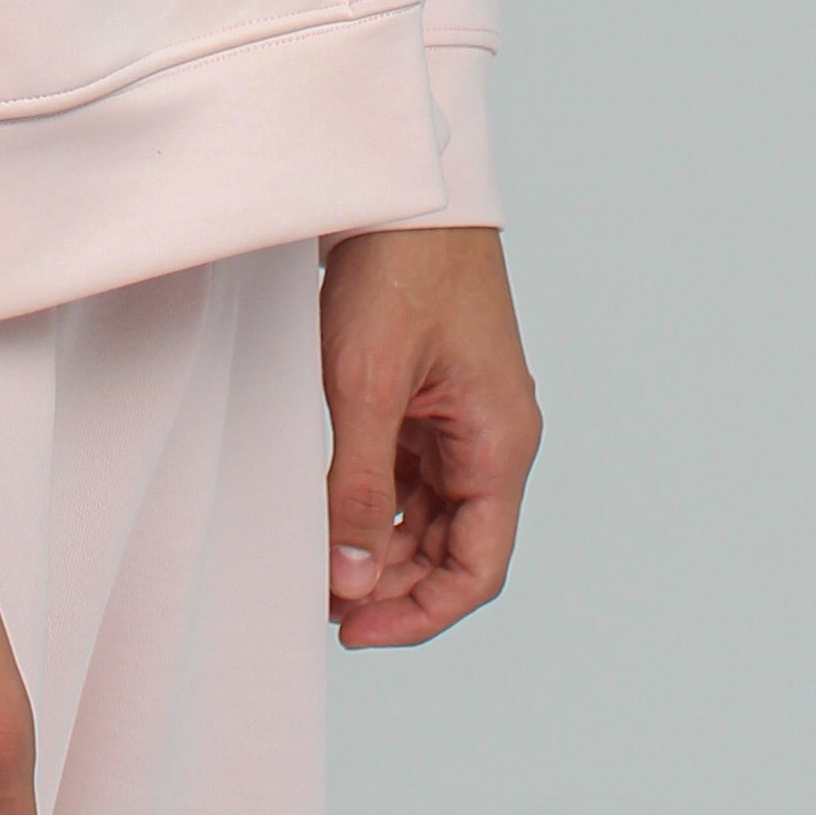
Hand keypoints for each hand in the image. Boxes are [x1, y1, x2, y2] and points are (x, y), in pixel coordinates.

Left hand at [319, 226, 540, 647]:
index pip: (476, 570)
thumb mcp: (366, 384)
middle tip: (320, 601)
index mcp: (499, 444)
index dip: (419, 614)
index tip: (353, 630)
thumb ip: (357, 486)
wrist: (399, 184)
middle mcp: (491, 438)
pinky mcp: (430, 395)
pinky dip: (371, 499)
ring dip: (377, 544)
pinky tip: (325, 509)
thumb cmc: (397, 270)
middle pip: (450, 548)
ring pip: (426, 514)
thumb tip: (349, 580)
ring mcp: (461, 416)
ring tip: (316, 563)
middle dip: (390, 583)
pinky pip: (407, 472)